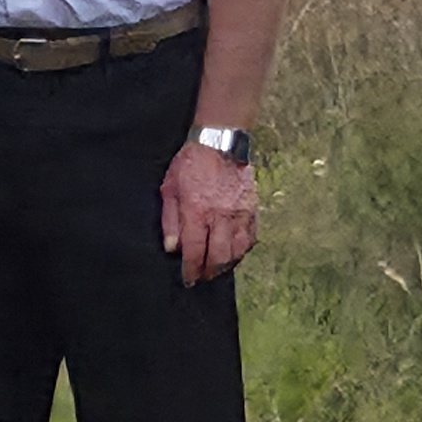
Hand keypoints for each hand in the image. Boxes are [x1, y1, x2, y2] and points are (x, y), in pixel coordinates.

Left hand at [158, 140, 257, 286]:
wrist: (220, 142)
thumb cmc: (190, 163)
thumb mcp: (170, 188)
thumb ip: (170, 220)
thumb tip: (172, 248)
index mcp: (196, 211)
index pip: (194, 251)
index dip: (191, 269)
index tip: (188, 279)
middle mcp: (220, 216)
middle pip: (218, 256)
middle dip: (209, 272)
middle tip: (202, 277)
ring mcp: (239, 213)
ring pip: (237, 250)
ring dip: (227, 264)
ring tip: (217, 267)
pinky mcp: (252, 208)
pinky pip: (251, 237)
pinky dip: (243, 249)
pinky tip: (234, 252)